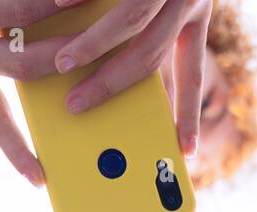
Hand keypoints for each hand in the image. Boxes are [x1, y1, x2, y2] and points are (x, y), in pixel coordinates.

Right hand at [56, 0, 211, 154]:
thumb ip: (156, 28)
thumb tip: (116, 73)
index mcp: (198, 13)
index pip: (193, 74)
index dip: (188, 114)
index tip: (186, 151)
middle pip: (149, 55)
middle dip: (110, 84)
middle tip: (76, 105)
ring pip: (129, 22)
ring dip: (92, 46)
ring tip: (63, 63)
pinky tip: (58, 8)